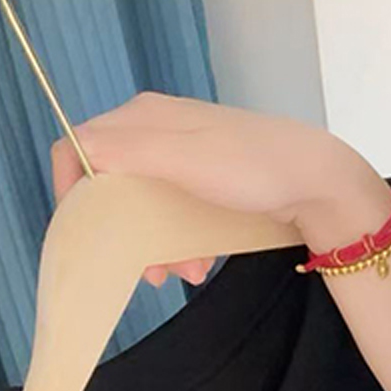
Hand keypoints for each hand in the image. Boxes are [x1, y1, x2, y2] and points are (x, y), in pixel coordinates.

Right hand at [48, 91, 380, 286]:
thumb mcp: (182, 158)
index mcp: (143, 117)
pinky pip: (177, 212)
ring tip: (180, 273)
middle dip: (122, 230)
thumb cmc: (250, 168)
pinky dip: (182, 241)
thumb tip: (76, 151)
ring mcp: (185, 155)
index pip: (80, 146)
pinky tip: (200, 264)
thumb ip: (126, 153)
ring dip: (156, 244)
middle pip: (113, 182)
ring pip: (146, 204)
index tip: (82, 233)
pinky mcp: (208, 180)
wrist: (318, 181)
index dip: (72, 190)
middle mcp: (158, 130)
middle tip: (141, 268)